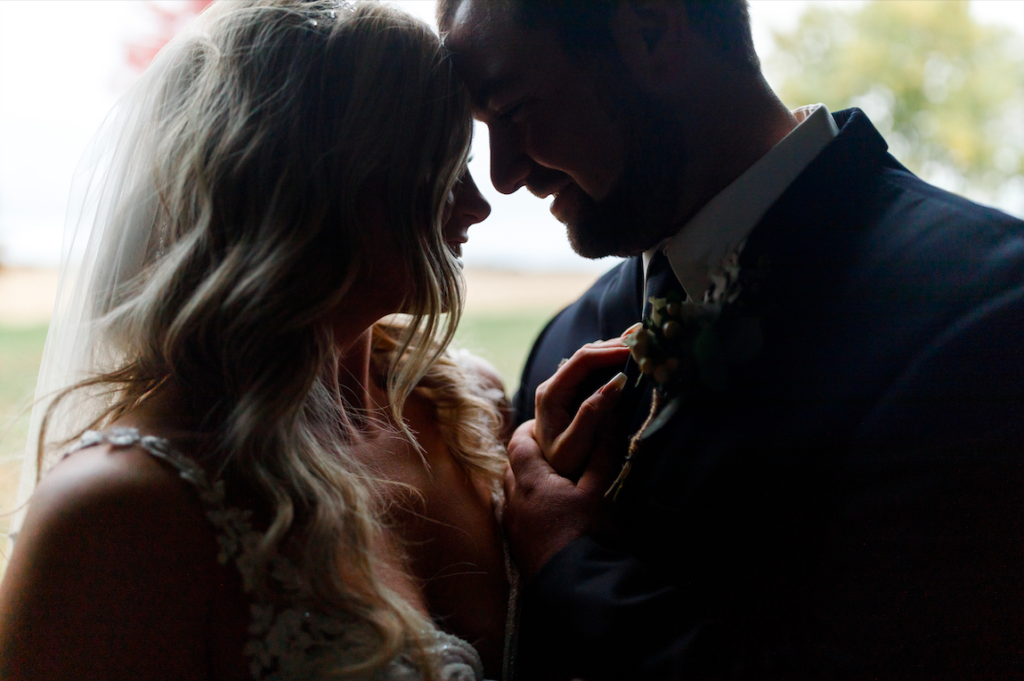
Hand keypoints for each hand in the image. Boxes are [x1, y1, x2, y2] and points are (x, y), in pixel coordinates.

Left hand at [503, 417, 624, 580]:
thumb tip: (608, 423)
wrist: (575, 588)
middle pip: (512, 466)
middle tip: (551, 450)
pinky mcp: (517, 545)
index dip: (529, 430)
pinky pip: (515, 514)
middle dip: (527, 455)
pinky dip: (527, 505)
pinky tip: (547, 512)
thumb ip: (601, 457)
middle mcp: (514, 500)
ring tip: (551, 480)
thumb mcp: (599, 492)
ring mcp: (513, 525)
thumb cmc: (587, 535)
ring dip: (526, 481)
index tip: (544, 424)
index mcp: (531, 481)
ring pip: (512, 492)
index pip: (519, 443)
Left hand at [535, 338, 630, 477]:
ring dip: (616, 350)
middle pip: (587, 353)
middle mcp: (555, 384)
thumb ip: (592, 414)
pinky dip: (614, 361)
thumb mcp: (575, 445)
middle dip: (616, 345)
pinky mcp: (575, 393)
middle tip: (645, 339)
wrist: (550, 476)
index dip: (609, 351)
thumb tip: (616, 382)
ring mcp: (564, 387)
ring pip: (592, 359)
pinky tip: (631, 356)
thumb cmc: (562, 465)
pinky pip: (595, 370)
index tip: (636, 350)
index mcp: (551, 393)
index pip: (582, 360)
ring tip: (641, 342)